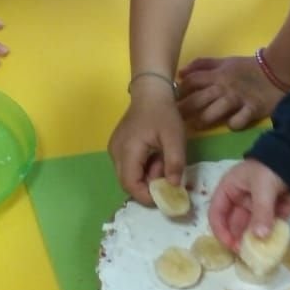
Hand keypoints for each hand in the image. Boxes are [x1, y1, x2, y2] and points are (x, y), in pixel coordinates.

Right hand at [108, 81, 187, 203]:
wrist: (150, 92)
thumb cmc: (163, 114)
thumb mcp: (175, 138)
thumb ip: (175, 163)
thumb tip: (173, 187)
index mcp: (128, 151)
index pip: (130, 184)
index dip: (145, 196)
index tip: (165, 196)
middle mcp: (116, 152)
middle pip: (127, 182)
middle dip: (147, 187)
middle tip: (166, 178)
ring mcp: (114, 149)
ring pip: (127, 175)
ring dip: (145, 176)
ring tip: (162, 161)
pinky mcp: (117, 147)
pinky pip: (128, 166)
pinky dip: (142, 168)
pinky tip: (154, 156)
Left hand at [177, 55, 285, 129]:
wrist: (277, 69)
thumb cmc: (246, 68)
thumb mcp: (224, 62)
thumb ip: (202, 65)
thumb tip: (180, 73)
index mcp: (217, 75)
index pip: (192, 81)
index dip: (179, 91)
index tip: (169, 101)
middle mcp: (225, 87)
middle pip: (199, 98)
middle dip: (185, 108)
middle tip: (174, 119)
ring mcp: (239, 99)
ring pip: (216, 110)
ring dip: (204, 118)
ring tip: (196, 125)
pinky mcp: (253, 108)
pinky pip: (241, 119)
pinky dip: (235, 123)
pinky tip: (230, 125)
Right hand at [208, 158, 289, 250]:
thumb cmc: (270, 167)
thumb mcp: (263, 188)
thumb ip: (261, 212)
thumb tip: (259, 237)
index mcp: (228, 190)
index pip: (216, 214)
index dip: (221, 231)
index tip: (232, 246)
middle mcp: (239, 199)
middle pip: (235, 224)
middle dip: (242, 238)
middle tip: (250, 253)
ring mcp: (256, 205)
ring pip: (254, 226)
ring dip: (261, 233)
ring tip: (268, 243)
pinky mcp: (271, 209)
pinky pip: (271, 222)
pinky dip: (277, 223)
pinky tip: (285, 216)